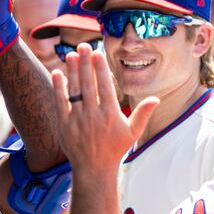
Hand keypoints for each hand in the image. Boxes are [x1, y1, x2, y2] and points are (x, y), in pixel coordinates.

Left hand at [51, 44, 158, 176]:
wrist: (93, 168)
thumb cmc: (115, 149)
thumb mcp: (133, 133)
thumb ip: (143, 114)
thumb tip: (156, 98)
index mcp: (111, 115)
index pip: (105, 86)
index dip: (100, 68)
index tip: (98, 53)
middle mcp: (93, 116)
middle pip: (88, 84)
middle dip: (86, 63)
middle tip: (83, 46)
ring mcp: (76, 120)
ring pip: (73, 91)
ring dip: (72, 71)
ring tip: (71, 55)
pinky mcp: (63, 125)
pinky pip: (59, 102)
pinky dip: (58, 87)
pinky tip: (57, 73)